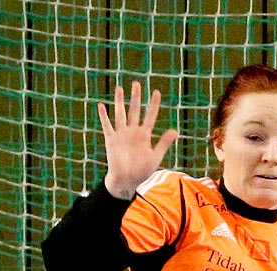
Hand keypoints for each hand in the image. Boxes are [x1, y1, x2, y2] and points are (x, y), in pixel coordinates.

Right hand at [98, 81, 178, 199]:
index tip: (157, 92)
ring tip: (120, 88)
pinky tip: (101, 105)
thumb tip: (175, 131)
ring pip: (121, 114)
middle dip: (136, 97)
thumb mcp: (155, 157)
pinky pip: (107, 126)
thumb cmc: (141, 171)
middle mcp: (132, 132)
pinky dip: (104, 116)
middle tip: (137, 83)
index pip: (150, 116)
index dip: (153, 105)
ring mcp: (121, 135)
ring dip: (120, 102)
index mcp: (144, 135)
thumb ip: (164, 143)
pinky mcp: (111, 140)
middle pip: (134, 110)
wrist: (126, 181)